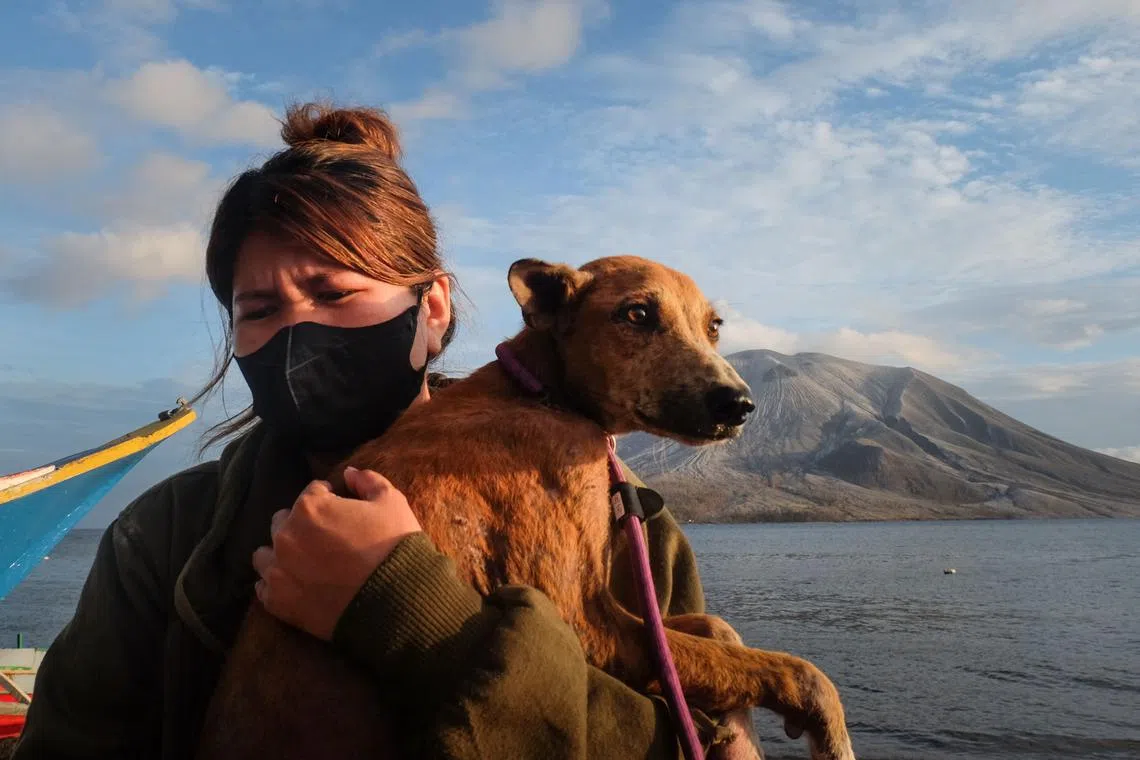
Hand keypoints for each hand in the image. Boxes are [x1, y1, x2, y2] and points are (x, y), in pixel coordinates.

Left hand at [252, 466, 421, 640]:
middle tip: (325, 538)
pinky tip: (296, 584)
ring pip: (264, 555)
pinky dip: (277, 584)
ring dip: (281, 553)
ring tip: (303, 562)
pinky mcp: (278, 602)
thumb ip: (367, 480)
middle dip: (301, 524)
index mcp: (310, 507)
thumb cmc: (394, 545)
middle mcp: (285, 535)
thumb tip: (349, 472)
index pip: (313, 492)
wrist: (395, 601)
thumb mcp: (392, 501)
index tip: (343, 511)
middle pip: (283, 521)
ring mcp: (278, 570)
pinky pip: (263, 588)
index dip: (331, 498)